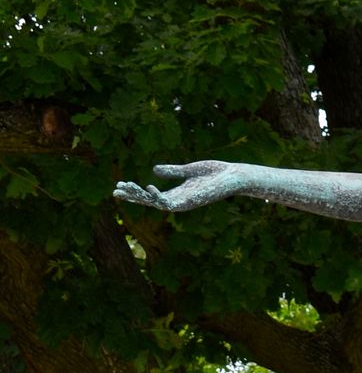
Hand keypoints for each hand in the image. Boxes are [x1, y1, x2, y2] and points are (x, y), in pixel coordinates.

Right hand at [113, 161, 244, 212]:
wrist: (235, 176)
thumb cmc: (216, 173)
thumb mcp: (189, 170)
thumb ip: (172, 171)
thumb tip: (154, 169)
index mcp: (177, 193)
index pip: (151, 195)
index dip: (135, 192)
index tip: (119, 185)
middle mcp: (179, 200)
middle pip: (150, 201)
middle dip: (133, 196)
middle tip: (115, 190)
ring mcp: (184, 202)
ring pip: (156, 203)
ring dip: (140, 196)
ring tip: (125, 188)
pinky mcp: (191, 201)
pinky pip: (171, 202)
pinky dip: (158, 196)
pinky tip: (148, 187)